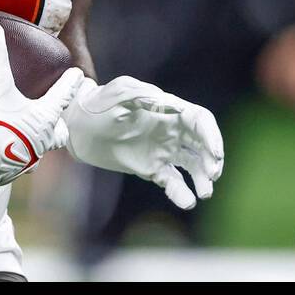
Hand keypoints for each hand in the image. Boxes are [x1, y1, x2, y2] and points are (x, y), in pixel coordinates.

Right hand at [0, 19, 83, 188]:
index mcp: (43, 119)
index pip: (62, 96)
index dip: (69, 84)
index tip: (77, 75)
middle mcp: (40, 142)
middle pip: (59, 134)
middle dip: (59, 125)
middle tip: (55, 117)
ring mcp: (24, 161)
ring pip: (38, 153)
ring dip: (35, 143)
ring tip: (26, 136)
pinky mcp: (6, 175)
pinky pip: (15, 166)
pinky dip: (12, 157)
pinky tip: (3, 153)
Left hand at [65, 76, 223, 209]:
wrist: (79, 127)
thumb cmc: (100, 103)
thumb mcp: (121, 93)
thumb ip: (144, 97)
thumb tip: (173, 105)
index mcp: (169, 109)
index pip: (200, 121)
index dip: (211, 136)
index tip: (215, 154)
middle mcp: (172, 130)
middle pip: (202, 144)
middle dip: (212, 159)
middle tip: (212, 175)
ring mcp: (163, 150)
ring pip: (193, 165)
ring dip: (202, 178)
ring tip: (204, 193)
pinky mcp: (152, 168)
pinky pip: (172, 181)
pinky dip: (182, 192)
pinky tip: (188, 201)